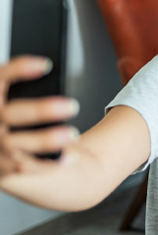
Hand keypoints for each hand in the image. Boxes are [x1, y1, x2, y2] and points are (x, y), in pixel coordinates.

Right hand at [0, 56, 79, 175]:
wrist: (0, 150)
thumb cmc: (15, 118)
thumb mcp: (15, 101)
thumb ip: (27, 89)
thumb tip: (52, 70)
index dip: (18, 69)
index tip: (46, 64)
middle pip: (10, 113)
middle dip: (41, 110)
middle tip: (73, 106)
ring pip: (14, 144)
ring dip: (45, 140)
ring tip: (72, 134)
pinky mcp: (0, 170)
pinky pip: (22, 168)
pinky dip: (47, 164)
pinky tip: (70, 157)